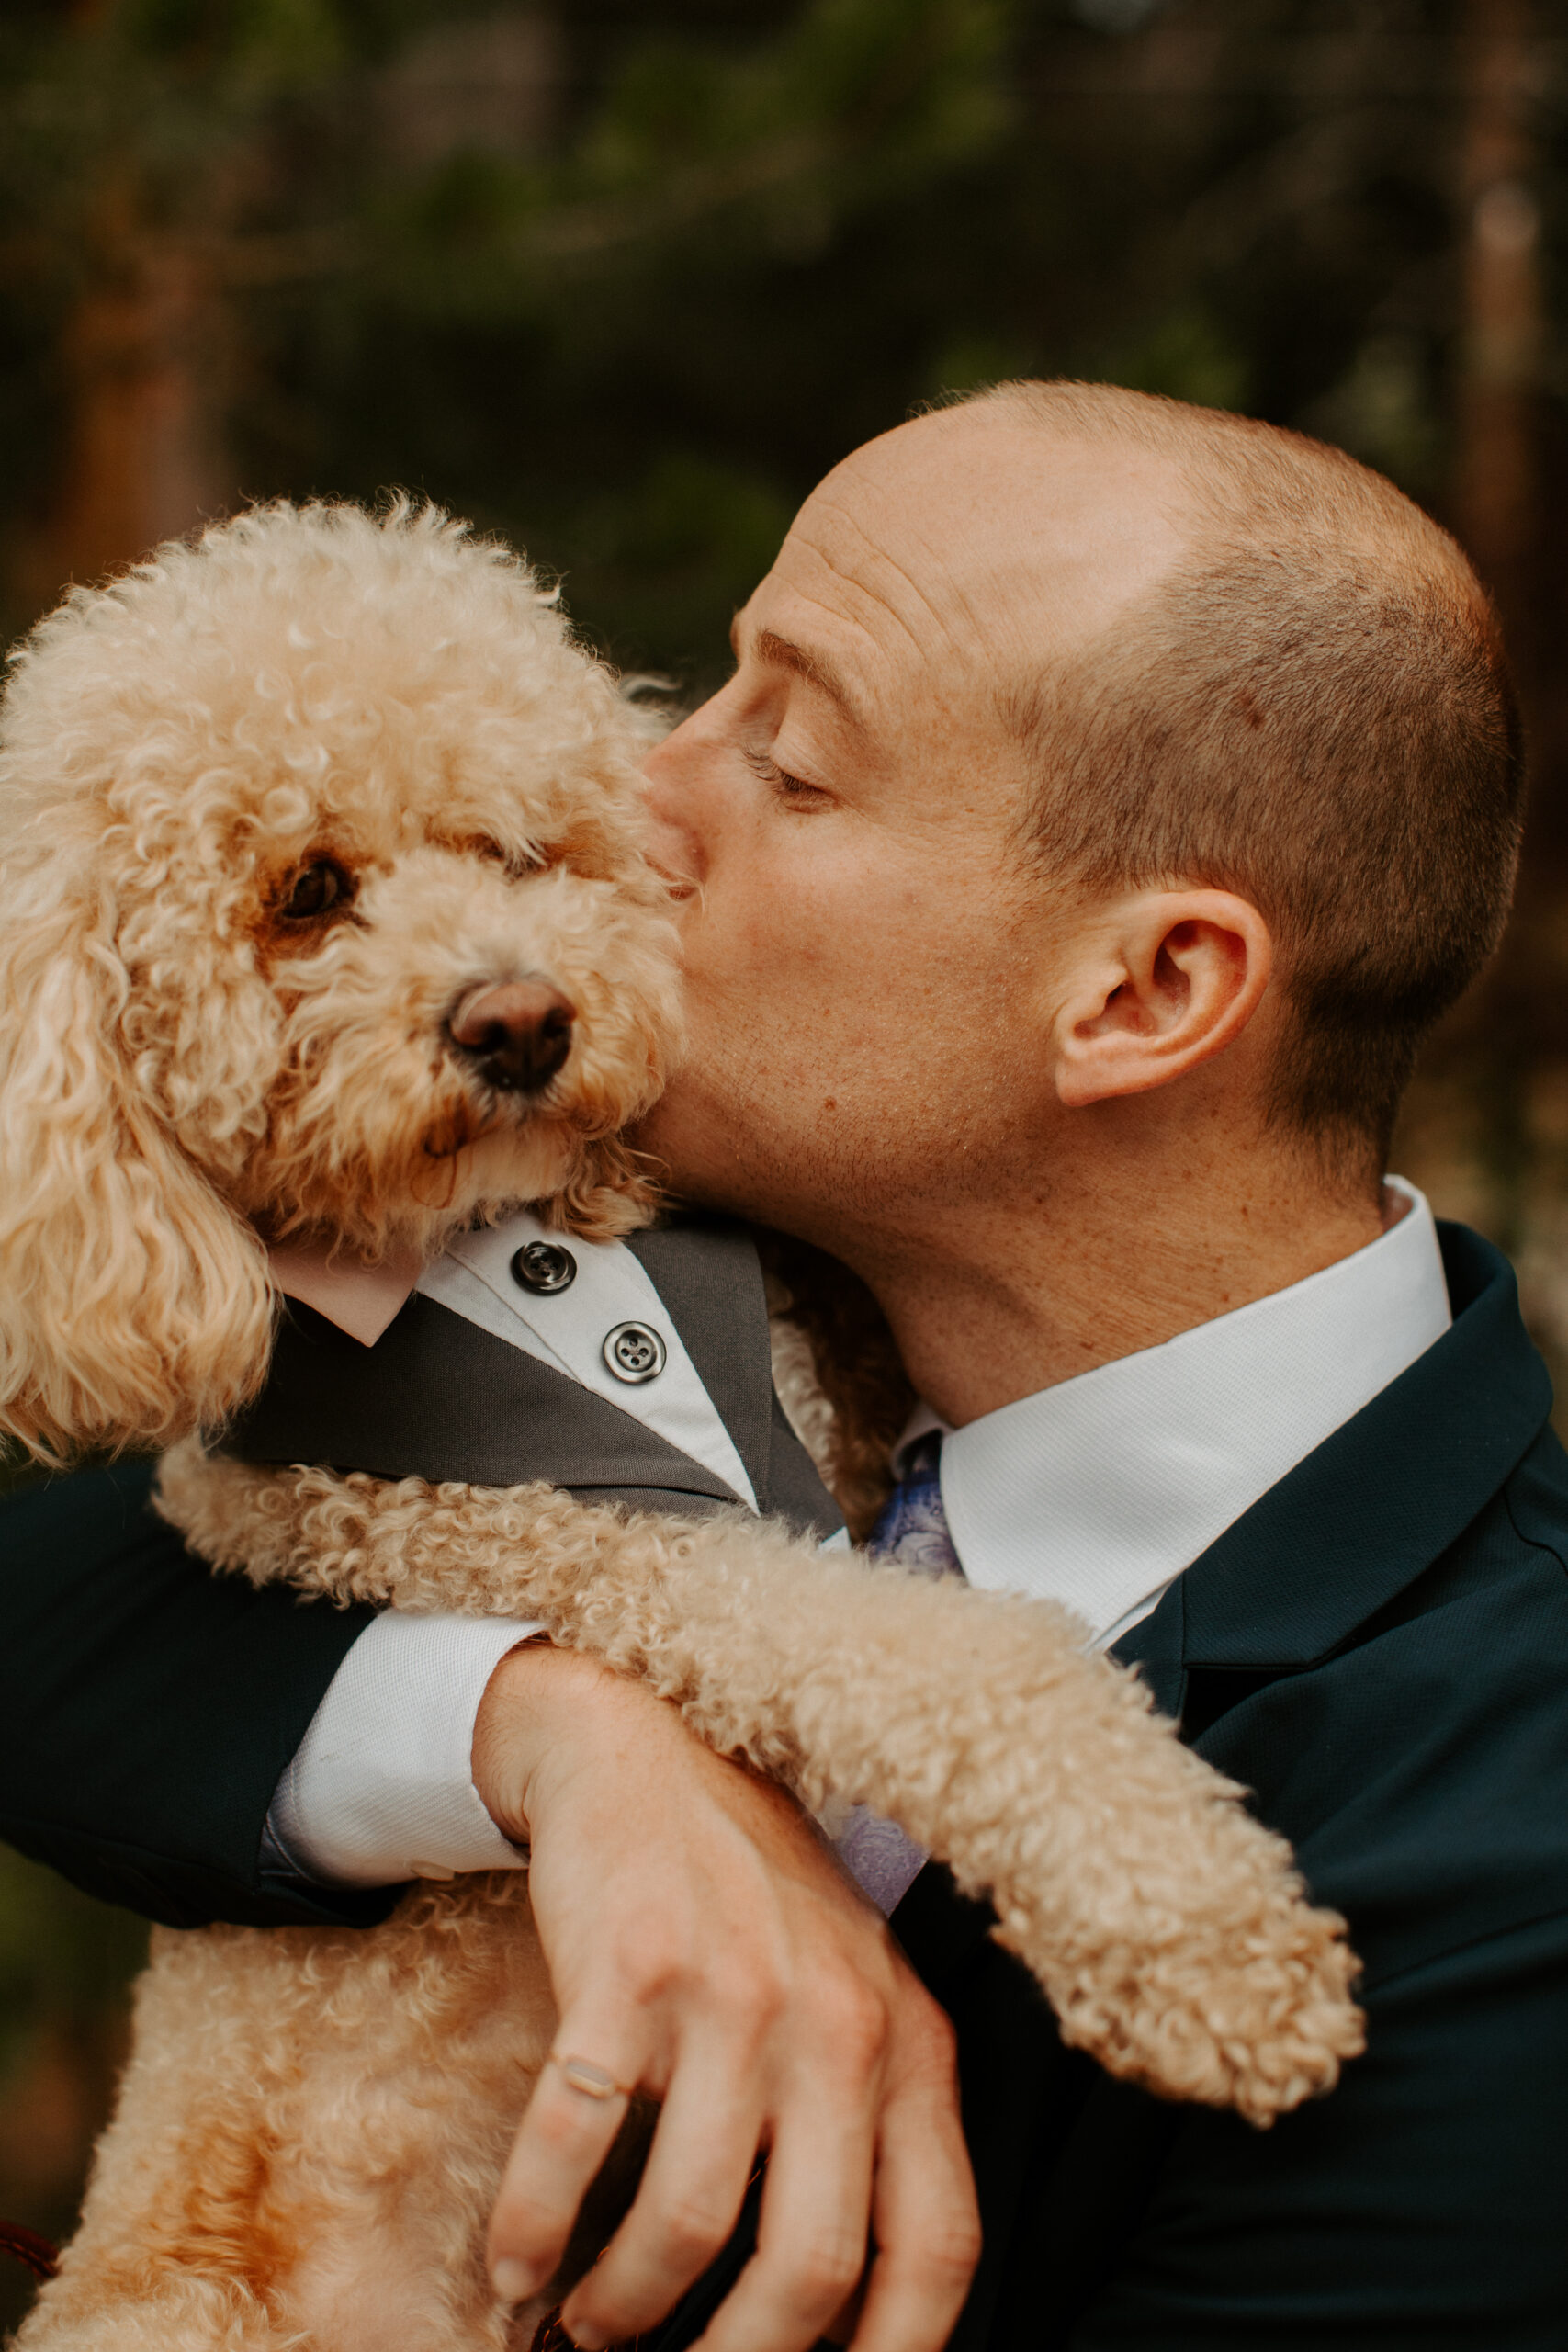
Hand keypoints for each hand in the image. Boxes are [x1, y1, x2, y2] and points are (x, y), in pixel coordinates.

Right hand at [473, 1641, 978, 2351]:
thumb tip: (845, 2313)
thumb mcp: (857, 1993)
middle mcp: (837, 2025)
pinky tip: (512, 2262)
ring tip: (586, 2331)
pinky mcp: (627, 1972)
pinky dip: (532, 2228)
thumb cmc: (756, 1896)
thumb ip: (874, 2123)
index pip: (936, 2249)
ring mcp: (732, 1995)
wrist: (648, 1749)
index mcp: (910, 2044)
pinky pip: (575, 2143)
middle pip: (809, 2266)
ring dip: (623, 2309)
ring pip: (689, 2224)